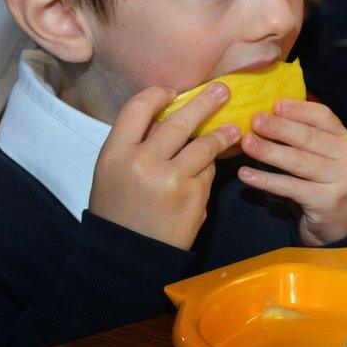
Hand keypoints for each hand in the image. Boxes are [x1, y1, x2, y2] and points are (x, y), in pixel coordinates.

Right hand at [89, 84, 240, 249]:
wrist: (129, 255)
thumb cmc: (119, 211)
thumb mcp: (113, 173)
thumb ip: (135, 146)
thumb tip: (168, 117)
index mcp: (115, 153)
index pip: (137, 109)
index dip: (156, 95)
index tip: (172, 91)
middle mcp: (143, 161)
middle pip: (179, 121)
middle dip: (205, 103)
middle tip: (223, 90)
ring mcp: (172, 179)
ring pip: (203, 146)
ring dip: (221, 135)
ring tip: (233, 129)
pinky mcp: (194, 196)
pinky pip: (208, 173)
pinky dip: (209, 169)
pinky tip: (211, 168)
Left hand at [238, 100, 346, 245]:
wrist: (338, 227)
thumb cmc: (323, 185)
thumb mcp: (324, 158)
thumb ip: (307, 137)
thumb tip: (269, 113)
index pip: (324, 117)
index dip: (298, 109)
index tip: (274, 104)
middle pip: (310, 138)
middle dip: (278, 128)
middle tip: (254, 121)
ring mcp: (342, 180)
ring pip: (299, 161)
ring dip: (269, 151)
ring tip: (246, 143)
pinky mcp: (328, 201)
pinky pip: (291, 187)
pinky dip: (266, 180)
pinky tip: (246, 174)